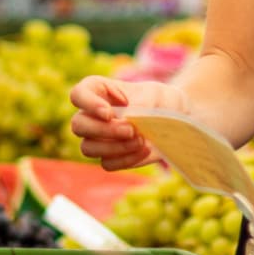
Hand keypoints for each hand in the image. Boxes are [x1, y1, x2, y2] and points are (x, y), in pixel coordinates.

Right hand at [69, 76, 184, 170]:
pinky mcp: (110, 157)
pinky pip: (107, 163)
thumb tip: (128, 118)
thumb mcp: (157, 94)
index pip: (78, 94)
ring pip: (88, 148)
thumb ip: (142, 102)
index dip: (88, 104)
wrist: (175, 120)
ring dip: (114, 147)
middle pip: (78, 125)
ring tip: (141, 140)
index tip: (109, 113)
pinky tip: (145, 149)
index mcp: (98, 91)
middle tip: (131, 130)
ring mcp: (97, 138)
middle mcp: (92, 115)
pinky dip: (127, 159)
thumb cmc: (161, 100)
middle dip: (104, 130)